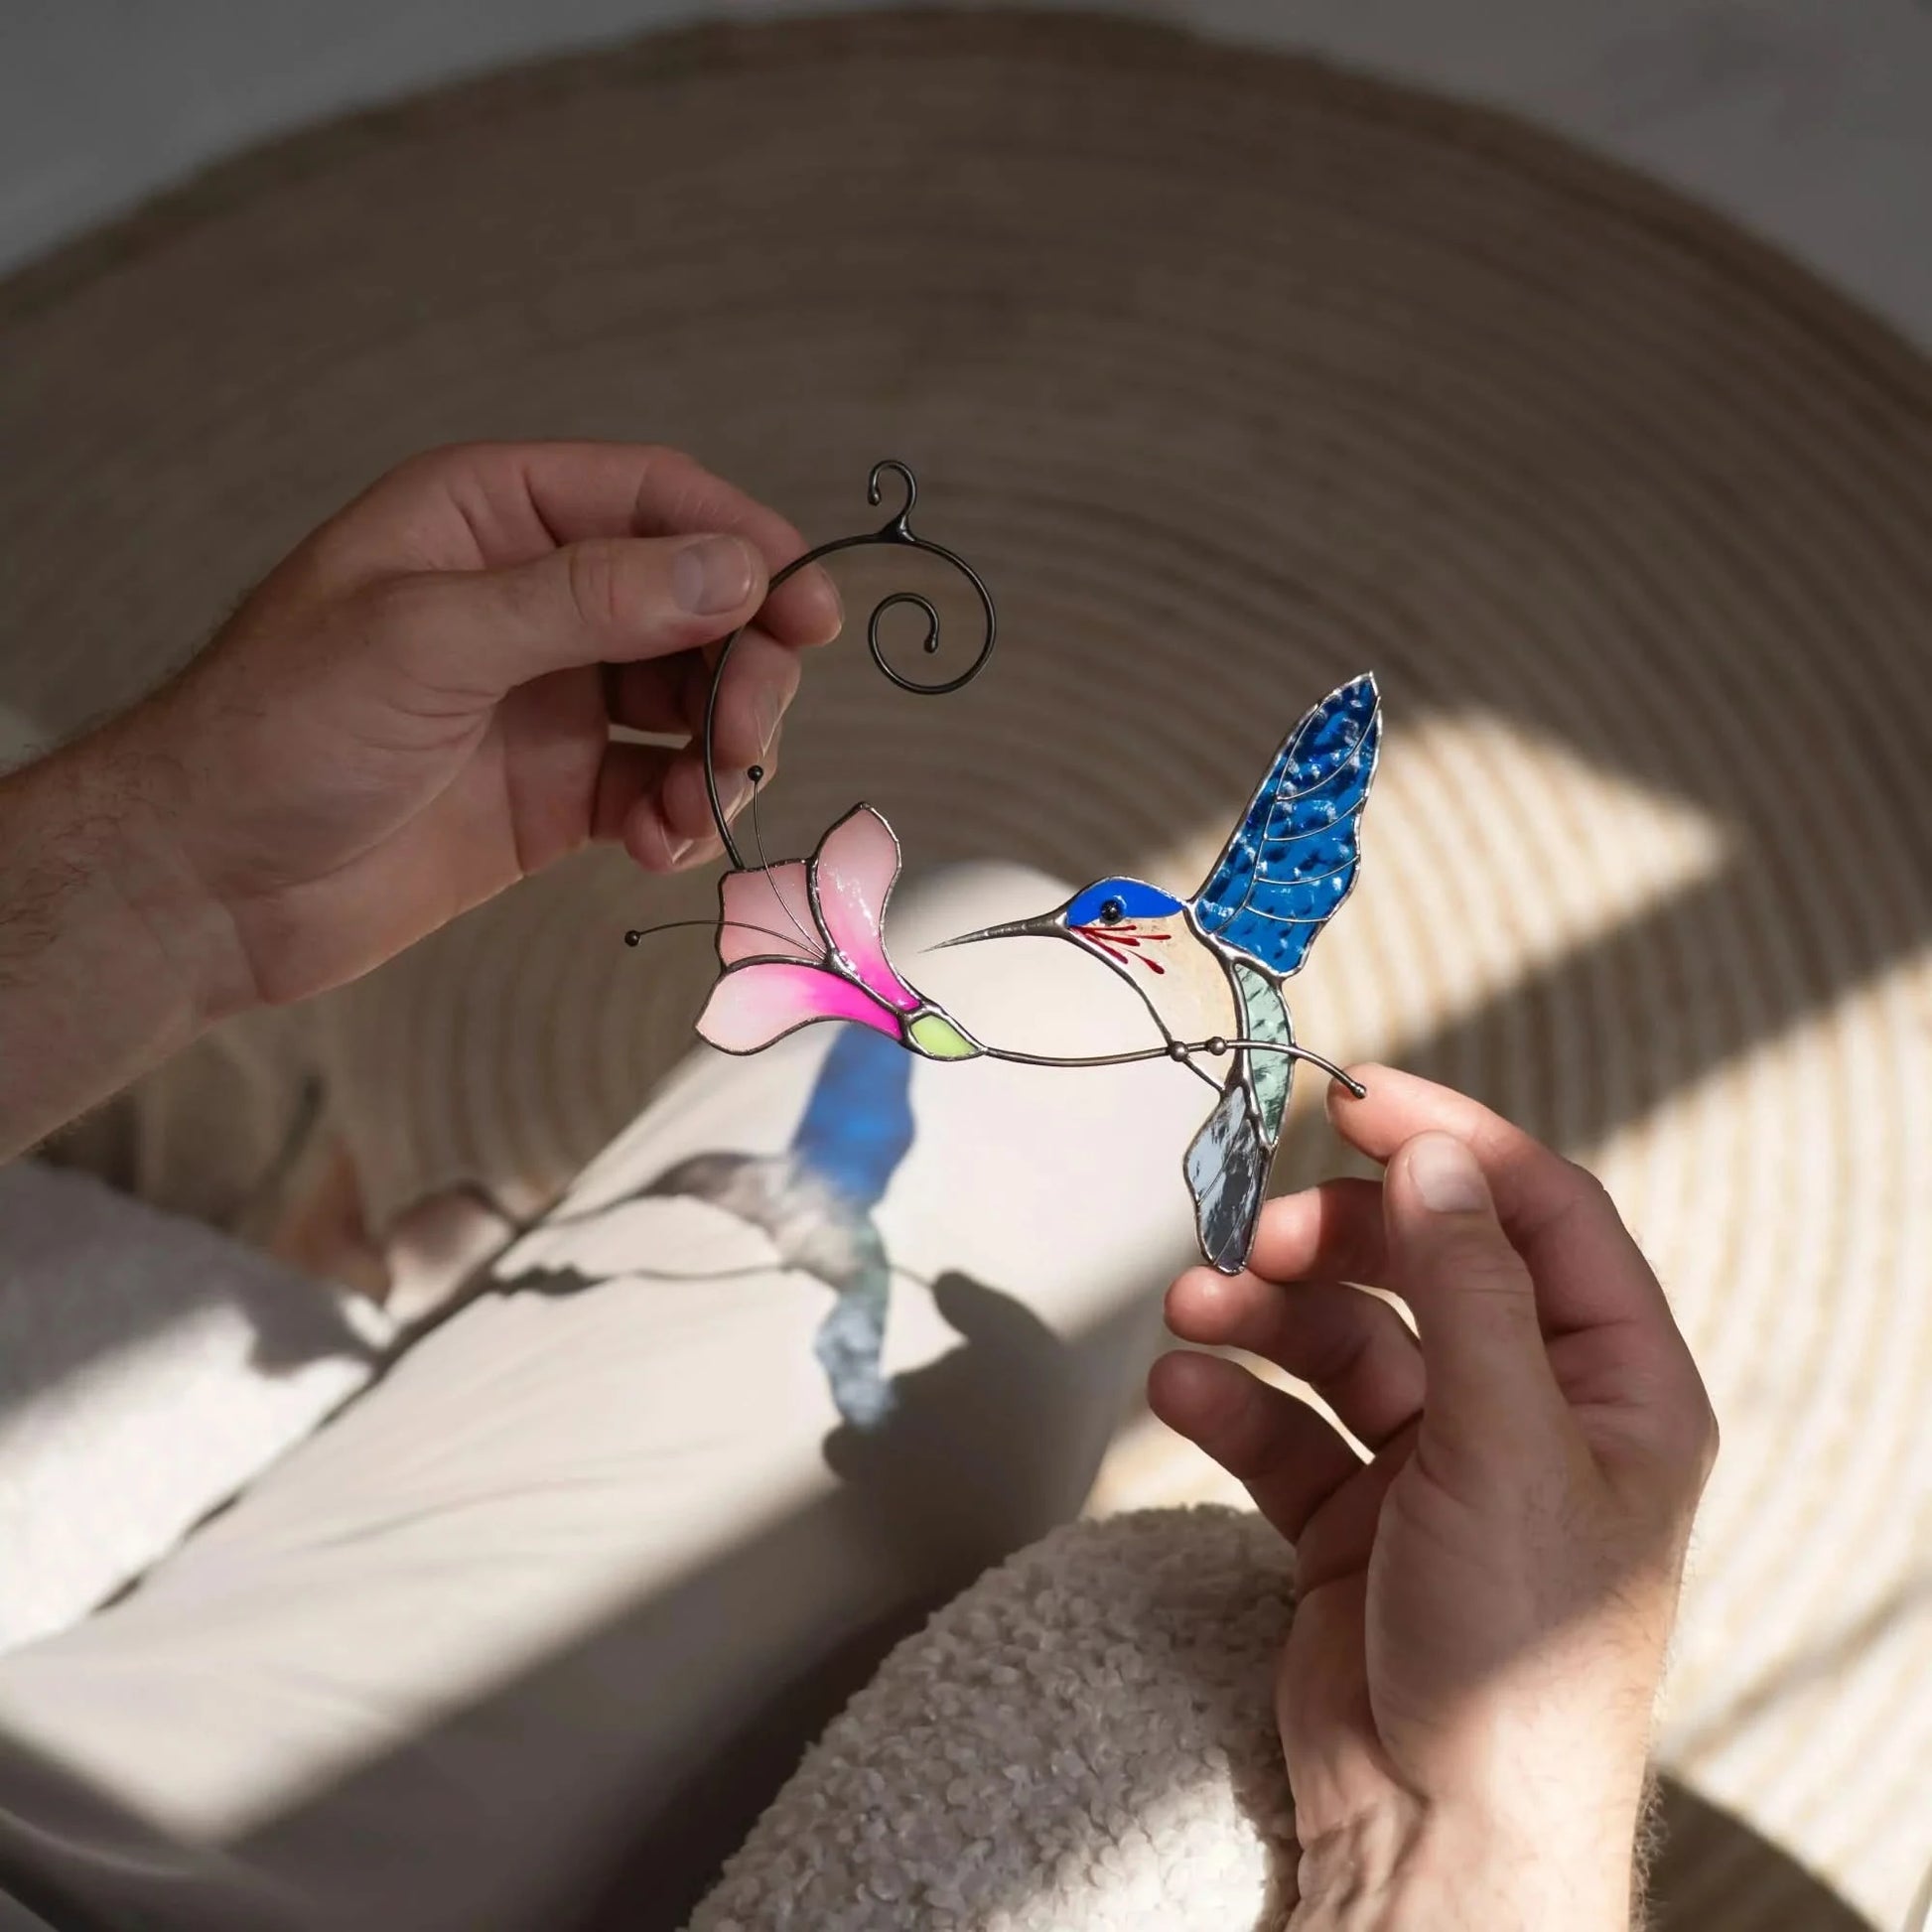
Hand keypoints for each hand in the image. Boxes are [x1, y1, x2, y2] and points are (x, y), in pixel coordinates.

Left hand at [133, 440, 840, 1011]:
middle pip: (697, 605)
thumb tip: (733, 570)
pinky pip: (661, 788)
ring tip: (700, 810)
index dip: (744, 545)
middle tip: (750, 737)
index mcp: (491, 519)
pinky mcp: (559, 794)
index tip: (808, 613)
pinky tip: (658, 847)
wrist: (209, 887)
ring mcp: (552, 700)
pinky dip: (682, 818)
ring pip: (693, 702)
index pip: (654, 499)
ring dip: (722, 754)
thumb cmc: (279, 732)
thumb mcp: (430, 640)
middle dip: (743, 668)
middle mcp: (533, 601)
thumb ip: (587, 599)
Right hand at [1148, 1068, 1717, 1930]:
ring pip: (1338, 1340)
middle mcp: (1526, 1409)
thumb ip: (1472, 1291)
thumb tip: (1442, 1155)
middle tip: (1253, 1235)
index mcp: (1613, 1384)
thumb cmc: (1514, 1652)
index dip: (1454, 1140)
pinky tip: (1179, 1391)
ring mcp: (1433, 1462)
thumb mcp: (1509, 1449)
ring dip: (1261, 1314)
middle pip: (1422, 1265)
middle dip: (1332, 1240)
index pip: (1539, 1212)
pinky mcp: (1351, 1515)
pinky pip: (1284, 1425)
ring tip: (1190, 1309)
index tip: (1357, 1095)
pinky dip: (1230, 1401)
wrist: (1437, 1833)